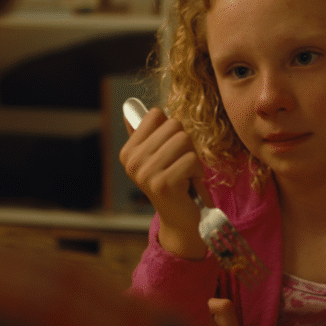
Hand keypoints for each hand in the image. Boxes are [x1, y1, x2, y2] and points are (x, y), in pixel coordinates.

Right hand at [119, 107, 208, 258]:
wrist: (182, 219)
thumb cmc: (176, 182)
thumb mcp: (157, 155)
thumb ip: (145, 133)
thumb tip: (129, 106)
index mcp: (128, 152)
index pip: (156, 114)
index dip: (171, 130)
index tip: (169, 152)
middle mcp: (133, 162)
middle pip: (174, 125)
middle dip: (186, 144)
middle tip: (180, 165)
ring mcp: (146, 173)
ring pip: (184, 140)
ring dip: (192, 157)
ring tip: (185, 174)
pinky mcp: (163, 184)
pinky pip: (191, 159)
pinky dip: (197, 171)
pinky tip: (189, 184)